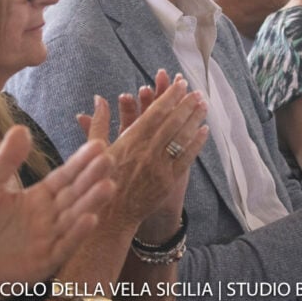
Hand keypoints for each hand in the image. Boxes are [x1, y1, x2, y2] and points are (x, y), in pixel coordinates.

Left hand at [0, 126, 114, 288]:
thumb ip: (6, 160)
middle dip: (92, 177)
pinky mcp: (43, 262)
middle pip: (75, 194)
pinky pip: (63, 247)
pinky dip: (77, 234)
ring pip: (74, 217)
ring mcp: (48, 239)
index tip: (98, 144)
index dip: (81, 161)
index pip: (65, 176)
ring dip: (91, 202)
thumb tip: (21, 127)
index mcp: (39, 196)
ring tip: (108, 185)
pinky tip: (90, 219)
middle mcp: (49, 216)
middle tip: (109, 159)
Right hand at [82, 77, 208, 230]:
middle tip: (197, 92)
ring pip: (182, 138)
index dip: (170, 97)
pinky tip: (204, 131)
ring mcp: (160, 167)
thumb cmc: (101, 180)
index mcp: (130, 141)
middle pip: (173, 123)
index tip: (181, 84)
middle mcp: (147, 152)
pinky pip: (186, 159)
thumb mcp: (97, 150)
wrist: (111, 216)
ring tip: (203, 105)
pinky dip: (196, 143)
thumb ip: (98, 122)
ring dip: (194, 120)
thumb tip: (99, 98)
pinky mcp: (168, 182)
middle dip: (187, 105)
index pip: (155, 113)